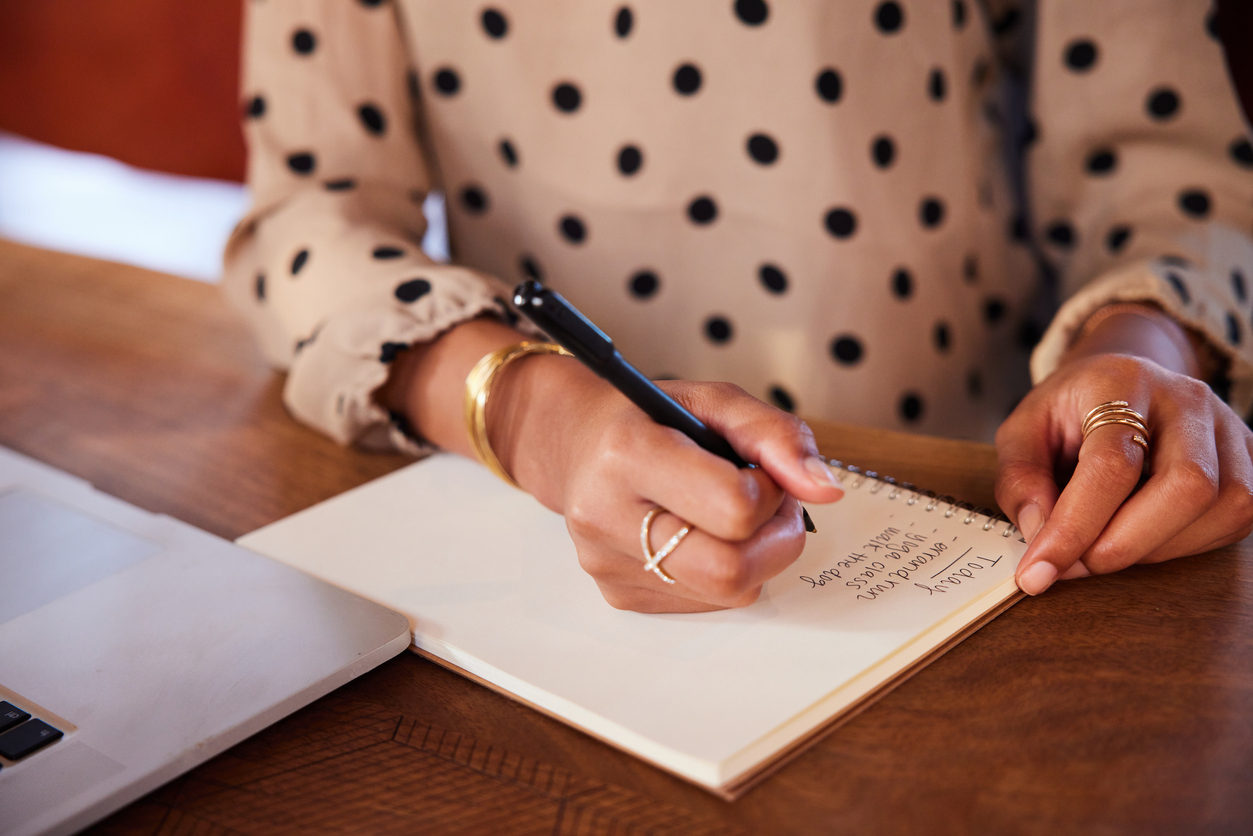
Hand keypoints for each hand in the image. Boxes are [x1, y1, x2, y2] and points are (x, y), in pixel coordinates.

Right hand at [494, 356, 845, 611]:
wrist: (577, 444)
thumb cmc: (650, 418)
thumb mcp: (714, 401)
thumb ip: (776, 435)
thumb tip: (824, 489)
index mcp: (627, 453)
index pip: (735, 507)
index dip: (770, 491)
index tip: (761, 471)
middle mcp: (606, 515)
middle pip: (729, 572)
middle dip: (774, 541)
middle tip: (768, 505)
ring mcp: (607, 563)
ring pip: (727, 593)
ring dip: (753, 556)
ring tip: (731, 515)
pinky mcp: (618, 594)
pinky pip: (706, 602)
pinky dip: (722, 571)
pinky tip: (698, 534)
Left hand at [996, 311, 1252, 595]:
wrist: (1121, 383)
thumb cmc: (1070, 410)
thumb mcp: (1023, 431)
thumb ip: (1020, 479)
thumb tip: (1039, 533)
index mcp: (1122, 383)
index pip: (1112, 463)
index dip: (1074, 526)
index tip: (1038, 571)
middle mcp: (1187, 400)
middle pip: (1186, 485)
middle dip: (1125, 543)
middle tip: (1077, 565)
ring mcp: (1228, 429)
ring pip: (1222, 507)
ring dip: (1156, 549)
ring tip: (1106, 547)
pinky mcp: (1249, 460)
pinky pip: (1236, 519)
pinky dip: (1185, 545)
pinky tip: (1144, 538)